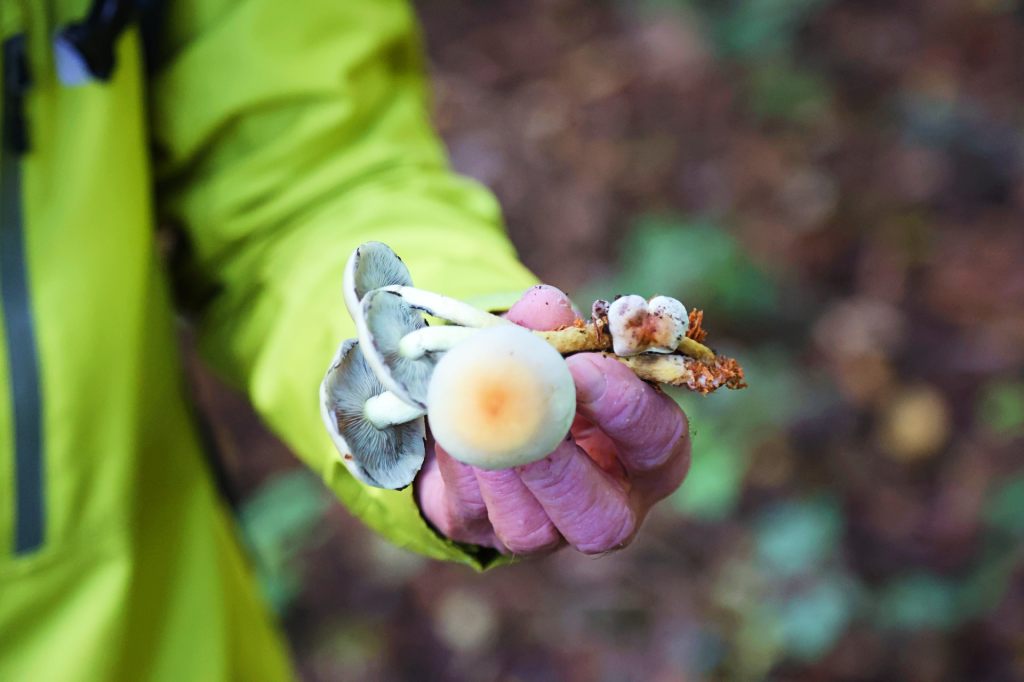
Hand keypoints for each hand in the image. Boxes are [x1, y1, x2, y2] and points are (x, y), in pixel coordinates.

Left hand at [415, 285, 690, 554]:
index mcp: (648, 452)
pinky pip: (474, 512)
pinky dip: (459, 464)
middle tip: (528, 416)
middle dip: (564, 469)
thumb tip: (547, 308)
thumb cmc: (546, 374)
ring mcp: (549, 534)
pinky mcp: (491, 537)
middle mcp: (610, 506)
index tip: (581, 368)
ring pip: (531, 529)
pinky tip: (452, 423)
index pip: (659, 440)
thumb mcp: (555, 343)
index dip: (624, 408)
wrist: (488, 412)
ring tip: (477, 412)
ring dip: (501, 468)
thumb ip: (554, 324)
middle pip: (605, 522)